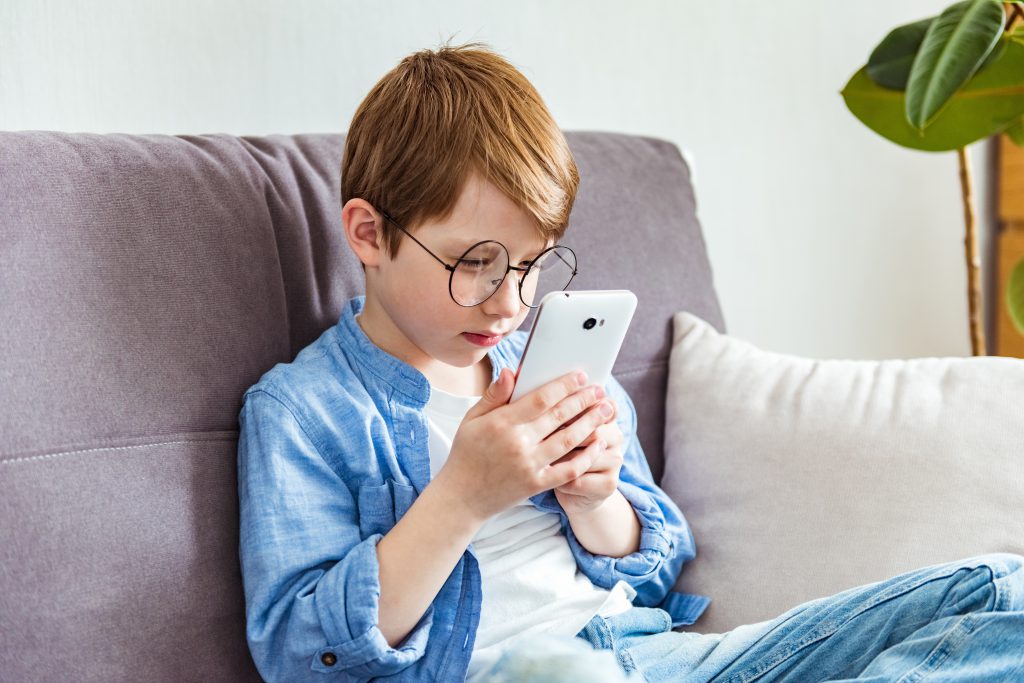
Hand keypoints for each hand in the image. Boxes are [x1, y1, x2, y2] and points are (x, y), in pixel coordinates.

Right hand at [434, 368, 616, 523]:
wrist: (462, 497)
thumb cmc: (466, 454)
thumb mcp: (471, 420)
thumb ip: (494, 396)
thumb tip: (511, 371)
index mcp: (501, 423)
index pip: (540, 398)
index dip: (563, 385)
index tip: (580, 376)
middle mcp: (518, 443)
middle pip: (559, 416)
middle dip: (584, 400)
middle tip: (601, 390)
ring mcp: (530, 465)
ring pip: (569, 440)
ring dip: (591, 423)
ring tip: (606, 410)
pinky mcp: (537, 484)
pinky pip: (568, 470)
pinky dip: (586, 456)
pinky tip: (598, 443)